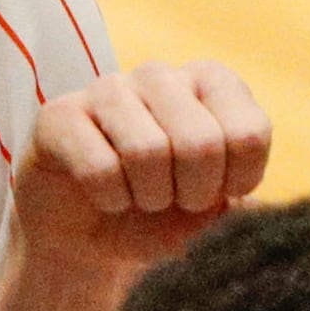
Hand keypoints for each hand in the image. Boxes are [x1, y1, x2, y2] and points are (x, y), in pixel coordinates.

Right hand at [11, 64, 268, 271]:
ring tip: (141, 200)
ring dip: (150, 198)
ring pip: (148, 152)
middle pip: (200, 143)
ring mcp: (107, 89)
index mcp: (211, 82)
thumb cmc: (158, 214)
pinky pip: (99, 169)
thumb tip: (236, 206)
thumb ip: (235, 203)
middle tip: (176, 202)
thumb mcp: (211, 212)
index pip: (249, 133)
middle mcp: (161, 76)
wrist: (87, 234)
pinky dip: (111, 201)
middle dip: (193, 194)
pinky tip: (106, 197)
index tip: (218, 194)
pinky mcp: (60, 115)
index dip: (237, 182)